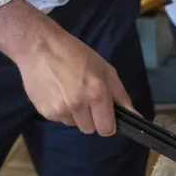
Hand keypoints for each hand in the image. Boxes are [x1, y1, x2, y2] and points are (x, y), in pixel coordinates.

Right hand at [0, 0, 133, 136]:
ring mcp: (60, 110)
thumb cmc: (75, 54)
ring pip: (74, 124)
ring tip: (68, 92)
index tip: (105, 116)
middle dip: (91, 118)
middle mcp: (79, 104)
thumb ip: (120, 94)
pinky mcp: (45, 112)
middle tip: (85, 98)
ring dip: (75, 114)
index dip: (108, 124)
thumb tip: (135, 117)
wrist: (39, 46)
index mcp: (97, 93)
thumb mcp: (104, 68)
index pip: (107, 129)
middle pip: (90, 129)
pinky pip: (59, 119)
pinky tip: (56, 92)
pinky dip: (60, 110)